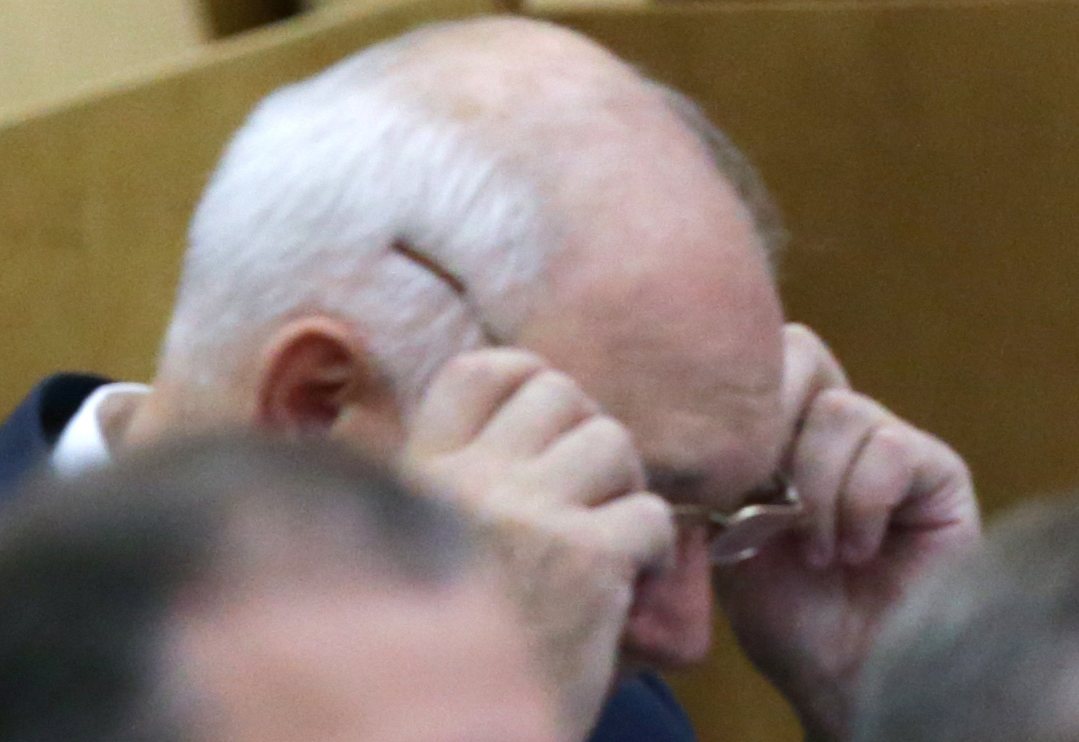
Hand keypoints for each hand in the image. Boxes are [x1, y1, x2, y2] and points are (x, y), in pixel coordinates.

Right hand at [400, 347, 673, 734]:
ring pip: (611, 441)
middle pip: (557, 394)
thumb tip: (502, 453)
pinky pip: (651, 514)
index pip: (480, 372)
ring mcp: (532, 513)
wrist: (440, 720)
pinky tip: (637, 576)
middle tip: (591, 481)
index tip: (546, 417)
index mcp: (425, 469)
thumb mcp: (420, 542)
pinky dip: (658, 545)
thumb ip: (450, 491)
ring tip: (617, 526)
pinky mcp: (586, 562)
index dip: (526, 376)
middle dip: (588, 427)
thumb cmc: (434, 641)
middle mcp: (474, 477)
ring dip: (627, 482)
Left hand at [722, 324, 979, 741]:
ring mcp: (891, 445)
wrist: (847, 681)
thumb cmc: (782, 615)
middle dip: (767, 427)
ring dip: (813, 486)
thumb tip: (662, 415)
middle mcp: (836, 425)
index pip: (750, 357)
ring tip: (814, 550)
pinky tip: (852, 553)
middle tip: (755, 500)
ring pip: (840, 409)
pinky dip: (859, 502)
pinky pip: (890, 447)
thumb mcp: (718, 529)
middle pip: (799, 354)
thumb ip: (704, 467)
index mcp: (780, 428)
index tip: (709, 477)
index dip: (723, 403)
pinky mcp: (940, 474)